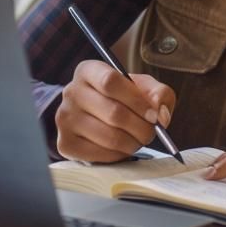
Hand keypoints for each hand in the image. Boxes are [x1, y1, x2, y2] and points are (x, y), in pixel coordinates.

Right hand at [55, 59, 175, 162]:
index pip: (110, 81)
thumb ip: (159, 94)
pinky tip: (122, 148)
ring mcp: (65, 118)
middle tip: (151, 133)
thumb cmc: (123, 99)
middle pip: (113, 112)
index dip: (137, 101)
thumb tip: (160, 115)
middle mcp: (71, 92)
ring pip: (109, 137)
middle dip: (141, 127)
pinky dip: (119, 155)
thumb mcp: (143, 88)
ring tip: (138, 140)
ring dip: (133, 143)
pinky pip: (100, 154)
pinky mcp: (65, 143)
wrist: (96, 117)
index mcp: (88, 71)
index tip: (153, 115)